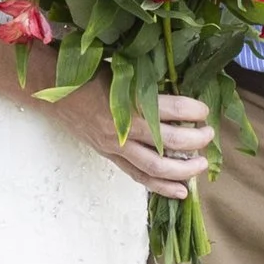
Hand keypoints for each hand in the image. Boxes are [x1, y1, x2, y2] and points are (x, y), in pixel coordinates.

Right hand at [59, 79, 212, 197]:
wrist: (55, 91)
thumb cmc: (89, 74)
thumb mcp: (122, 71)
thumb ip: (148, 84)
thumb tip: (182, 93)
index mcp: (128, 102)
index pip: (171, 110)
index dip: (193, 112)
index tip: (204, 110)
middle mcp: (123, 129)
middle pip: (169, 143)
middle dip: (195, 141)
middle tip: (209, 134)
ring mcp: (116, 147)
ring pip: (156, 168)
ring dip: (183, 170)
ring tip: (200, 166)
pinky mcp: (111, 157)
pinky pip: (139, 177)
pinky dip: (161, 187)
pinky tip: (181, 191)